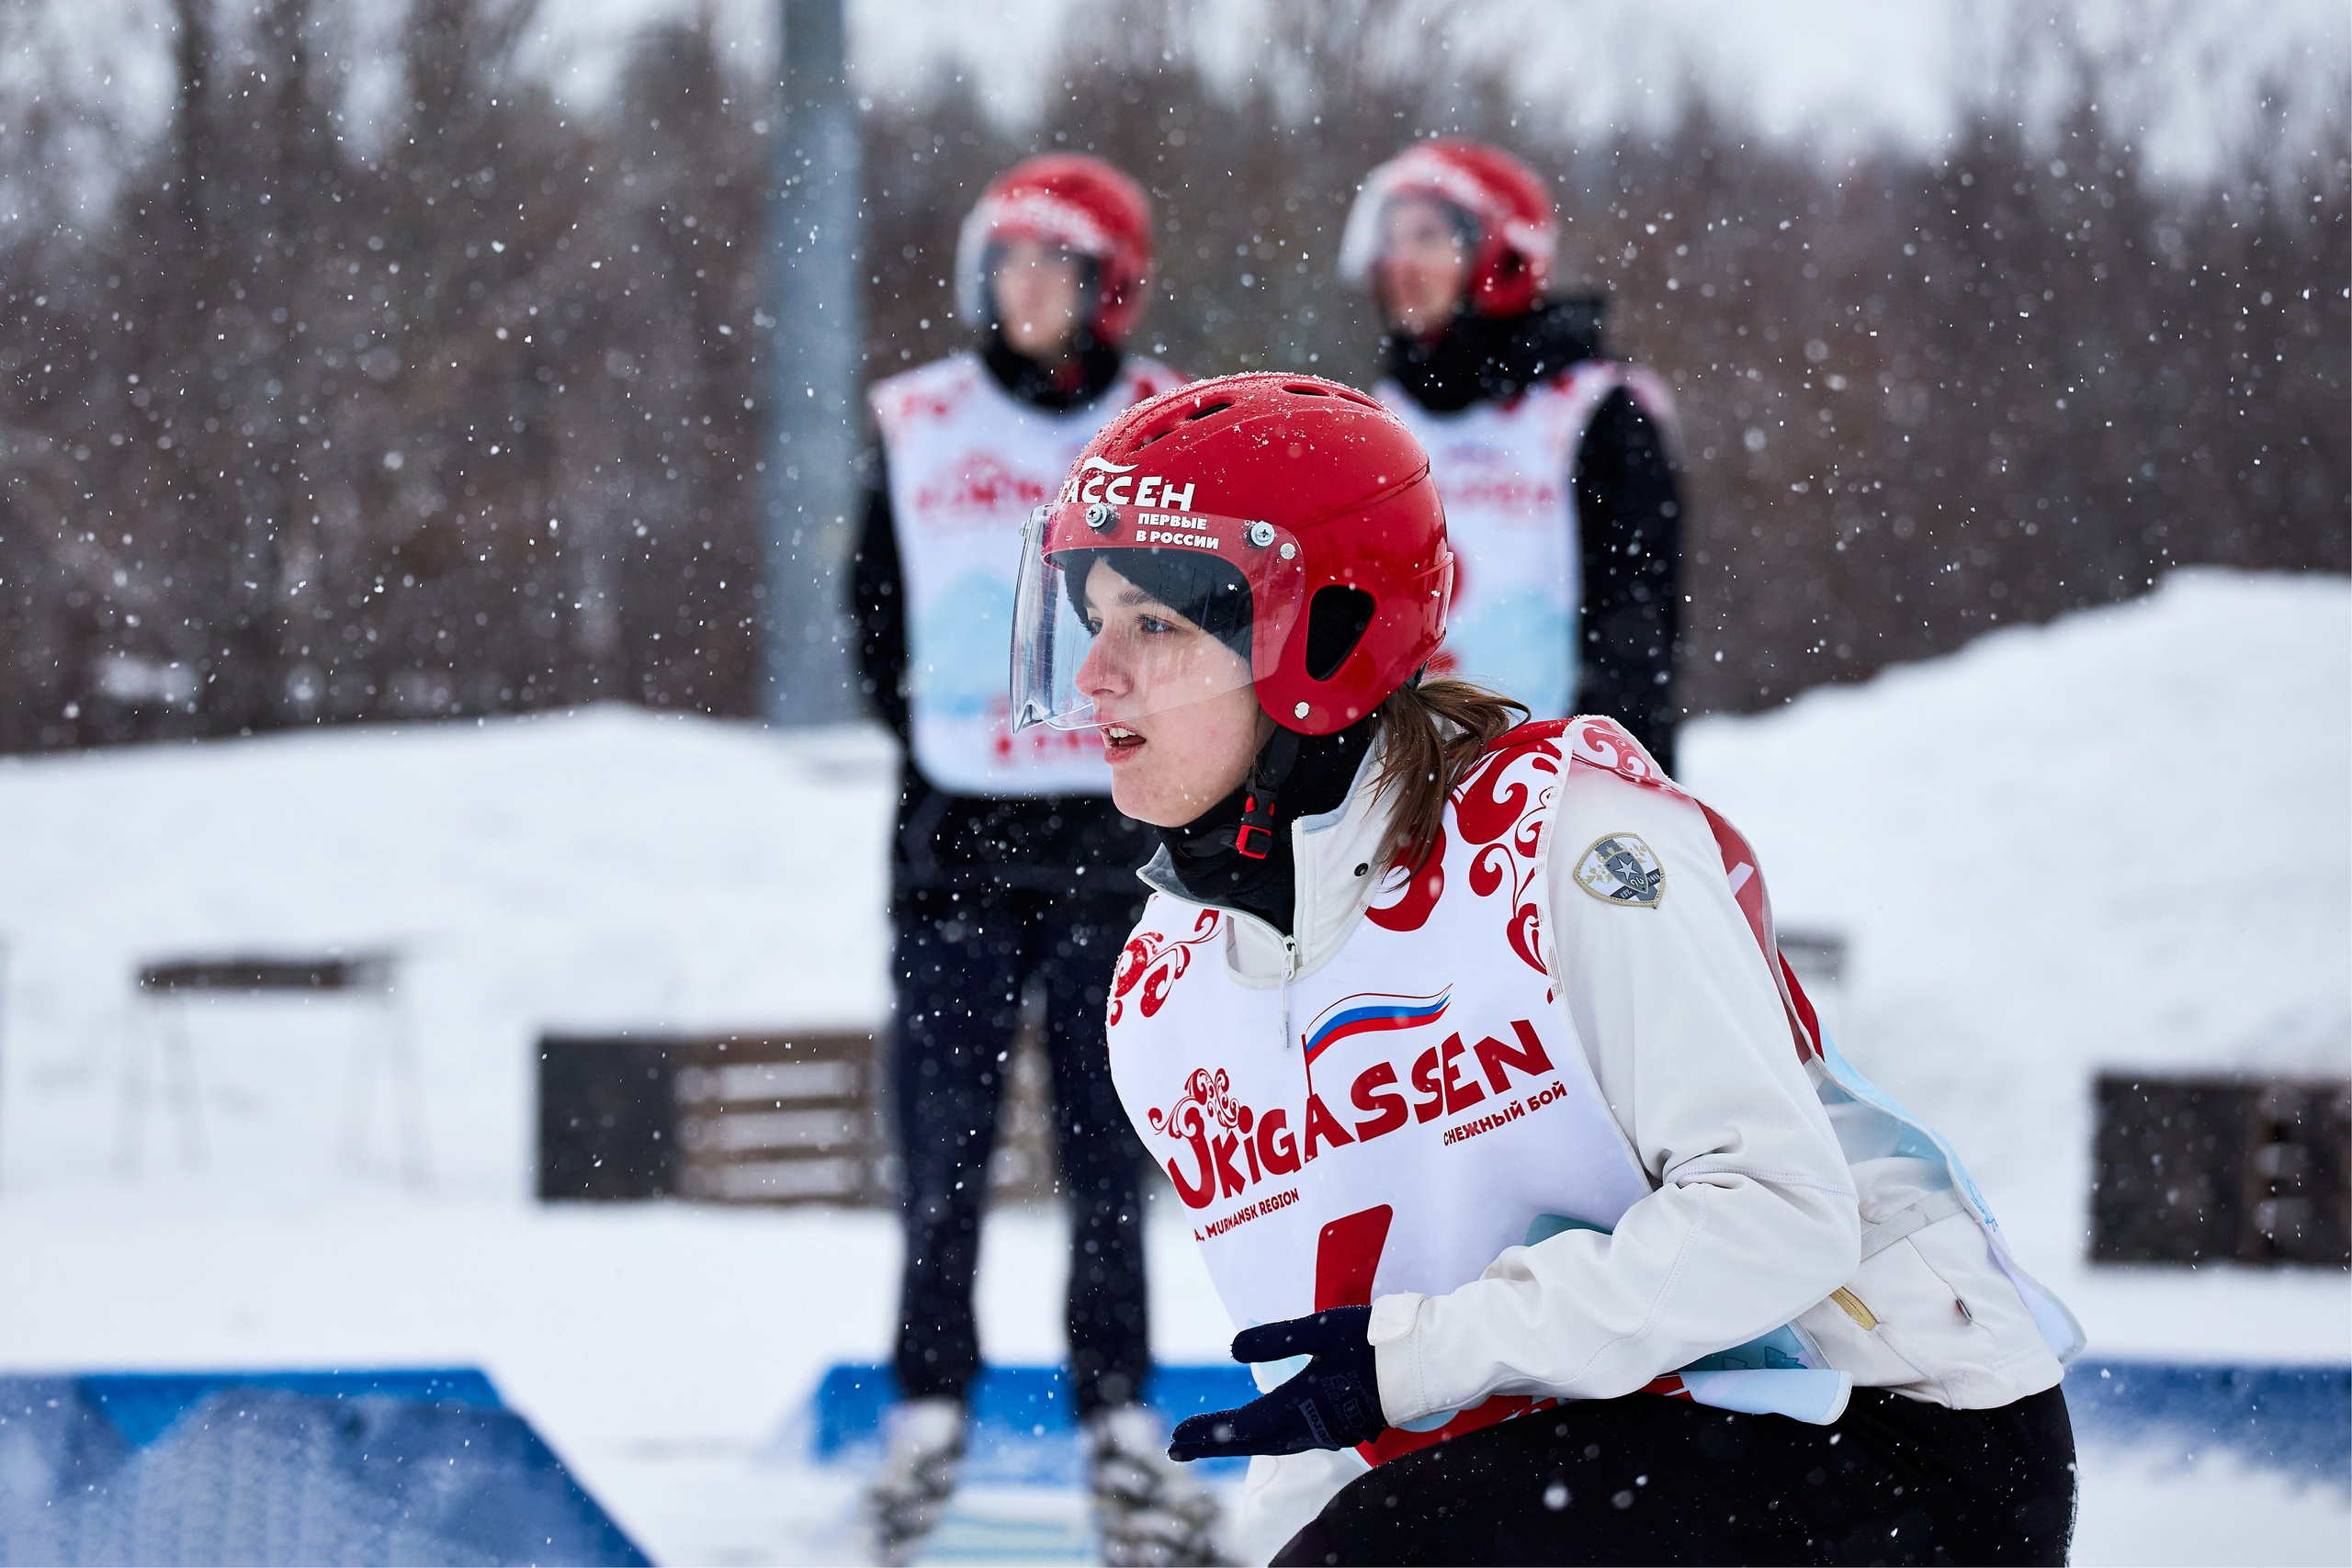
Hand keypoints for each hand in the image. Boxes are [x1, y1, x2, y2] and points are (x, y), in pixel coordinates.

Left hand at [1167, 1306, 1386, 1459]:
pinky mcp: (1340, 1430)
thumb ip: (1275, 1339)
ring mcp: (1327, 1433)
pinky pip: (1292, 1441)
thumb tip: (1232, 1350)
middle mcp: (1310, 1427)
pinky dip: (1265, 1440)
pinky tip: (1258, 1434)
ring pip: (1271, 1445)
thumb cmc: (1371, 1341)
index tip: (1177, 1435)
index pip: (1244, 1425)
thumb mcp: (1321, 1329)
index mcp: (1302, 1403)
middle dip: (1211, 1446)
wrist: (1422, 1365)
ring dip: (1236, 1445)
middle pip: (1251, 1443)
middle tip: (1174, 1449)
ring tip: (1205, 1444)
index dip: (1209, 1431)